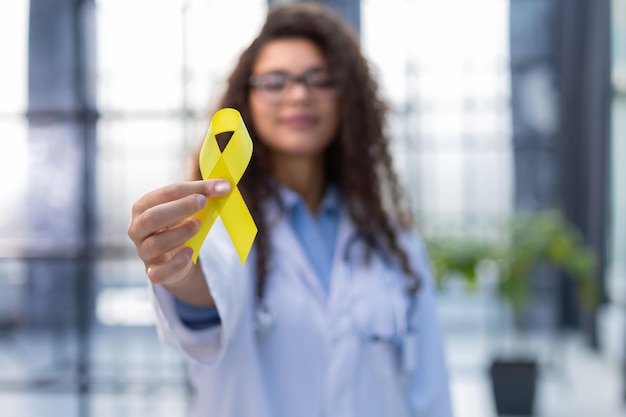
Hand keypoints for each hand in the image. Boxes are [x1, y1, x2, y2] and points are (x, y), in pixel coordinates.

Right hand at [127, 179, 230, 303]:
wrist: (174, 256)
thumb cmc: (178, 224)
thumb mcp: (186, 208)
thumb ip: (202, 194)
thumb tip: (224, 186)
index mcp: (143, 207)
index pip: (164, 194)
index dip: (192, 189)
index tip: (219, 187)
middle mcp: (138, 228)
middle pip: (151, 218)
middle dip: (180, 208)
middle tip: (203, 202)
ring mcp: (143, 252)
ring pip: (155, 244)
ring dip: (180, 233)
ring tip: (198, 225)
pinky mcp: (153, 272)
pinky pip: (158, 273)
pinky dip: (175, 263)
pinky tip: (190, 252)